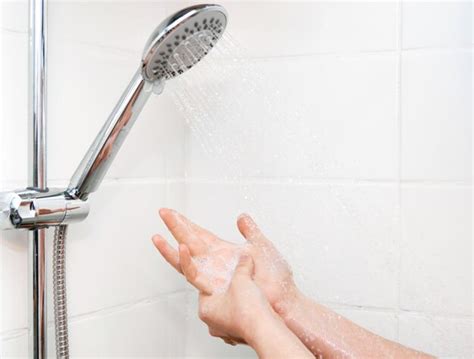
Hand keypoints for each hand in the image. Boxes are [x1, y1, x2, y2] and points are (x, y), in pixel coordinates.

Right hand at [152, 209, 297, 312]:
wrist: (283, 300)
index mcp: (225, 251)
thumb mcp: (262, 246)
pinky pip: (196, 274)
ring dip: (172, 247)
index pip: (201, 234)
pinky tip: (181, 249)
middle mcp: (216, 262)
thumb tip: (241, 217)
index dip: (187, 223)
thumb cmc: (276, 278)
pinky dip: (187, 262)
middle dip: (176, 227)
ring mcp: (214, 275)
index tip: (174, 213)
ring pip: (186, 259)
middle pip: (190, 241)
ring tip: (158, 236)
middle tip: (163, 212)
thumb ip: (250, 231)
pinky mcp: (215, 288)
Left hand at [179, 247, 275, 344]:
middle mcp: (213, 322)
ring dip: (236, 300)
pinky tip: (253, 303)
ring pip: (228, 309)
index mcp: (205, 309)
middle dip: (226, 287)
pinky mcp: (240, 333)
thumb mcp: (241, 279)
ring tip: (247, 291)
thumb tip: (245, 258)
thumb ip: (241, 266)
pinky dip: (245, 310)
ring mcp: (226, 330)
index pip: (203, 286)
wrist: (266, 331)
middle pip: (216, 297)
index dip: (212, 275)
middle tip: (236, 279)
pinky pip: (239, 318)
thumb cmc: (248, 312)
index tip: (215, 268)